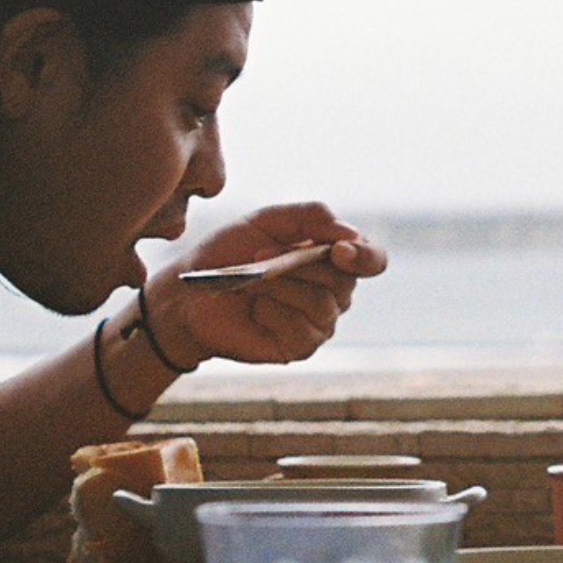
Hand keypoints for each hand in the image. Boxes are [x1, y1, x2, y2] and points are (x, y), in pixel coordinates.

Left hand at [139, 204, 387, 370]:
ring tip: (249, 281)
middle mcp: (334, 293)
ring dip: (281, 288)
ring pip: (323, 305)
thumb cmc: (230, 254)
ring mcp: (319, 323)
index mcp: (332, 259)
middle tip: (258, 257)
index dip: (366, 256)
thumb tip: (349, 231)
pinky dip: (274, 313)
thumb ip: (309, 216)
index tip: (340, 249)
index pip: (373, 259)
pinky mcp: (300, 347)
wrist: (190, 293)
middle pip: (345, 282)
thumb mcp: (266, 221)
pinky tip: (254, 309)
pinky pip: (302, 330)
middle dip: (302, 266)